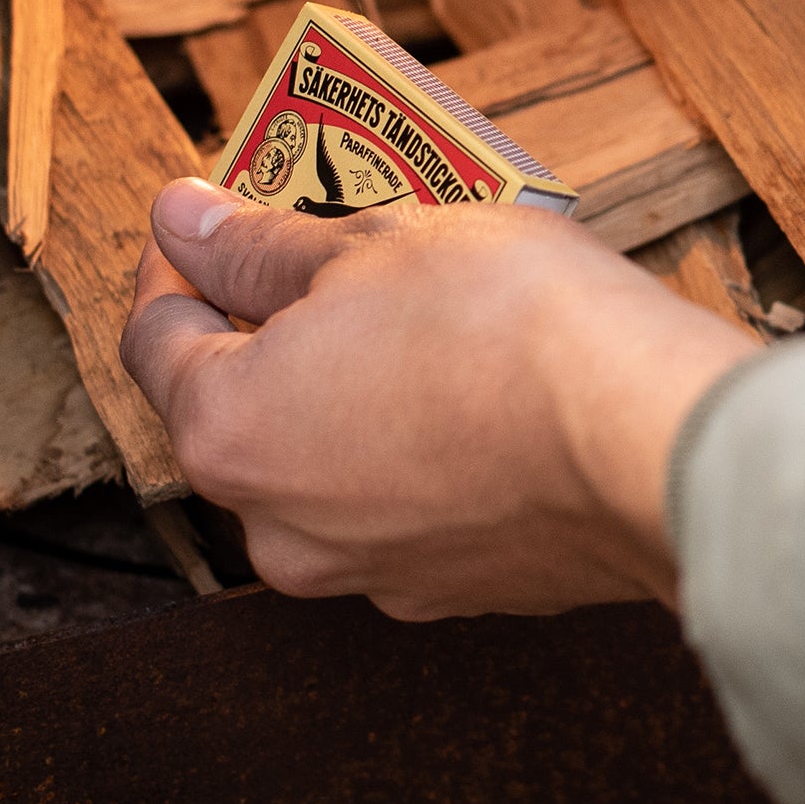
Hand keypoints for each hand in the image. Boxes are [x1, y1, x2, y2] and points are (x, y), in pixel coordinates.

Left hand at [119, 179, 755, 616]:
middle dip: (271, 324)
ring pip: (323, 461)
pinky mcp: (453, 590)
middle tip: (331, 248)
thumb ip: (258, 244)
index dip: (178, 258)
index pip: (155, 336)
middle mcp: (278, 527)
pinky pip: (402, 504)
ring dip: (346, 388)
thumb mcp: (372, 241)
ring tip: (419, 312)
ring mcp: (368, 572)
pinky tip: (474, 386)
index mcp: (229, 431)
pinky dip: (414, 446)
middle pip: (238, 407)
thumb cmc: (508, 326)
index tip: (210, 213)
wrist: (649, 440)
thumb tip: (184, 221)